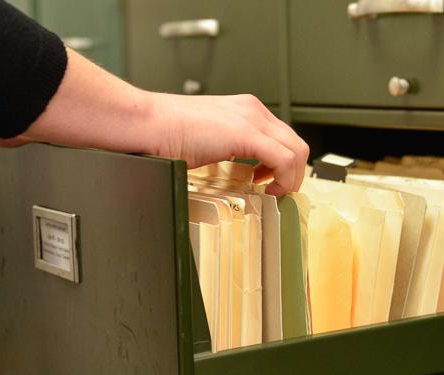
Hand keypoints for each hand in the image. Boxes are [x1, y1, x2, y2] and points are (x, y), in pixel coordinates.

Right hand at [145, 93, 309, 195]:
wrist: (146, 123)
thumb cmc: (165, 134)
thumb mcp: (209, 140)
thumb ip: (229, 150)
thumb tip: (240, 172)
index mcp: (245, 110)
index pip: (283, 138)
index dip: (285, 165)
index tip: (272, 183)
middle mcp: (252, 110)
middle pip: (296, 144)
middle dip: (294, 174)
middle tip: (278, 192)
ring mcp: (251, 119)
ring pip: (297, 152)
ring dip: (292, 179)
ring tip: (274, 193)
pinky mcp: (245, 133)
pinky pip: (285, 160)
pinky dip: (284, 180)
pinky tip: (267, 190)